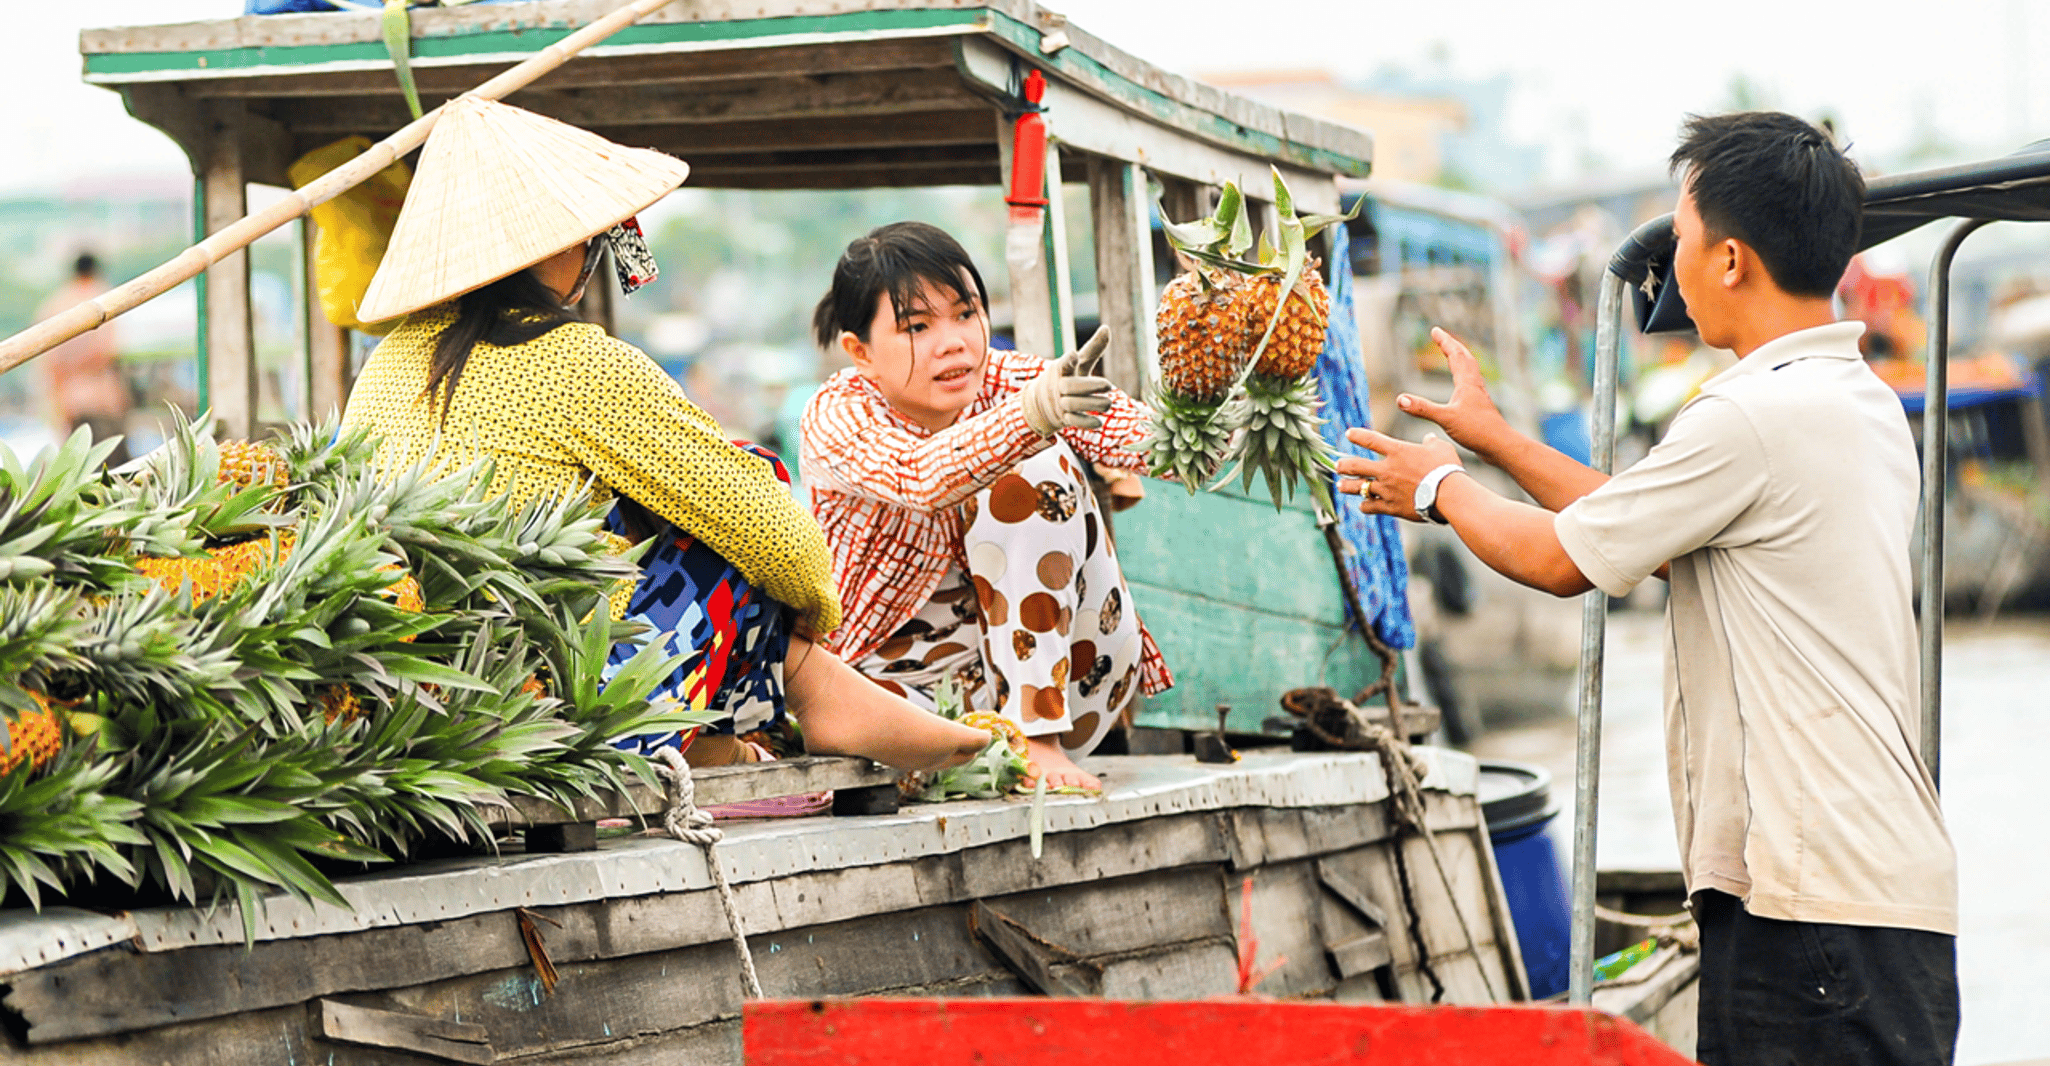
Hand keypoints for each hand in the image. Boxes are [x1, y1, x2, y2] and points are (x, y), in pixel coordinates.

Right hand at [1020, 326, 1115, 436]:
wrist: (1040, 403)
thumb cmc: (1066, 377)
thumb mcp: (1079, 363)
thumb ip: (1093, 348)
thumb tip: (1106, 328)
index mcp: (1061, 370)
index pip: (1063, 364)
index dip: (1068, 360)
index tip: (1074, 354)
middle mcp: (1058, 386)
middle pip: (1070, 386)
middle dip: (1089, 386)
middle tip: (1109, 385)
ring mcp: (1059, 403)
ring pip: (1073, 405)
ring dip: (1093, 405)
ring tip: (1108, 404)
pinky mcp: (1062, 419)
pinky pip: (1073, 422)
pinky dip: (1086, 422)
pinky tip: (1099, 422)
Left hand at [1334, 428, 1460, 522]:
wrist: (1449, 495)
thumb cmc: (1447, 469)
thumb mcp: (1441, 448)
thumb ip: (1431, 442)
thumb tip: (1428, 439)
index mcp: (1397, 451)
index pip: (1371, 440)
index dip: (1358, 436)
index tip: (1349, 434)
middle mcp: (1387, 470)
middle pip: (1356, 466)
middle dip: (1344, 465)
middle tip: (1337, 466)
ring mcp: (1386, 489)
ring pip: (1359, 488)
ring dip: (1347, 487)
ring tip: (1340, 486)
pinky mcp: (1390, 507)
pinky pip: (1370, 506)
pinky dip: (1365, 506)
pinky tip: (1363, 505)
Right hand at [1400, 328, 1509, 455]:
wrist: (1500, 445)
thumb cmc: (1477, 431)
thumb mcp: (1445, 419)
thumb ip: (1423, 408)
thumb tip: (1400, 399)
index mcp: (1467, 383)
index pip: (1455, 355)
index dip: (1445, 342)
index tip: (1435, 330)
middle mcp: (1474, 386)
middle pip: (1465, 358)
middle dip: (1453, 345)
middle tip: (1442, 337)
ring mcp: (1478, 396)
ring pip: (1470, 370)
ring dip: (1460, 358)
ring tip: (1452, 355)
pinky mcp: (1479, 407)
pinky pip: (1470, 384)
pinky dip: (1463, 376)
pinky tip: (1461, 386)